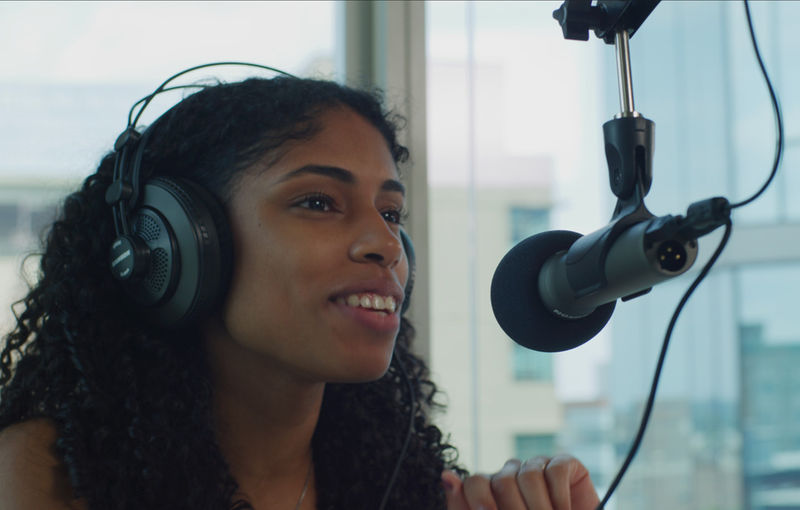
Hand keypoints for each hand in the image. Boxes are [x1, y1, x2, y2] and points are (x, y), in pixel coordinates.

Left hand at [442, 455, 599, 509]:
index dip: (480, 501)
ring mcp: (537, 466)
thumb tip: (446, 475)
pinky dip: (560, 496)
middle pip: (502, 481)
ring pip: (528, 475)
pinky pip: (556, 470)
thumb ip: (463, 507)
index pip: (474, 482)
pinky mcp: (565, 464)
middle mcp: (511, 473)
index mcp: (489, 488)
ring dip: (540, 507)